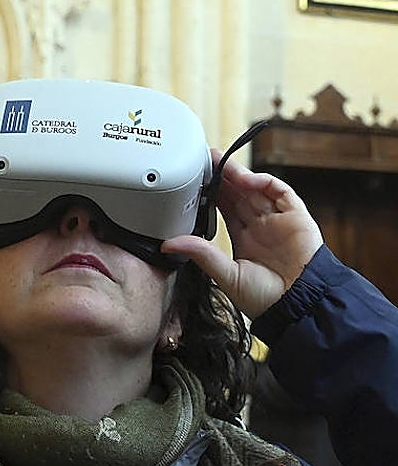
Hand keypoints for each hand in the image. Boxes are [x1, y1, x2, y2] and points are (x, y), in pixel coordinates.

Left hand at [160, 151, 323, 318]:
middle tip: (203, 159)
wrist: (297, 306)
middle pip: (239, 193)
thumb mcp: (226, 275)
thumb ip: (201, 254)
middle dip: (222, 176)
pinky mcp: (296, 217)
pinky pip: (280, 192)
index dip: (211, 192)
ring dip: (238, 174)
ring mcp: (278, 219)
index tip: (194, 179)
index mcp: (244, 237)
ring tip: (219, 161)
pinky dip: (263, 182)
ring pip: (256, 188)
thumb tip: (167, 245)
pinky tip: (246, 179)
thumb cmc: (266, 298)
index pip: (224, 207)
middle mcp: (260, 225)